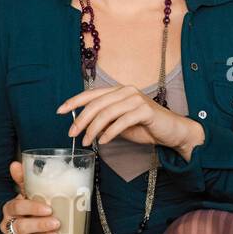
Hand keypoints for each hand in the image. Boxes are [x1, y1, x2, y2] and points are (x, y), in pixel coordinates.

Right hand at [0, 160, 62, 233]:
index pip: (17, 207)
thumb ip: (23, 179)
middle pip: (20, 226)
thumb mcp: (25, 192)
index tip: (48, 208)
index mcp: (10, 208)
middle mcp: (8, 225)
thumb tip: (16, 164)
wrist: (16, 222)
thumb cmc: (26, 208)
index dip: (32, 208)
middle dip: (39, 225)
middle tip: (56, 223)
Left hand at [56, 84, 183, 148]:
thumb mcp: (120, 125)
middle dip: (81, 120)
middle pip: (96, 104)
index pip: (91, 94)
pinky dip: (109, 133)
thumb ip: (104, 123)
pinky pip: (121, 121)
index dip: (74, 101)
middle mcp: (126, 91)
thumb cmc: (146, 127)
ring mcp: (136, 99)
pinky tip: (103, 141)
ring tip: (87, 142)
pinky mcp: (145, 110)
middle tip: (72, 134)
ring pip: (107, 113)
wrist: (172, 131)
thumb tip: (85, 128)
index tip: (59, 111)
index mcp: (118, 91)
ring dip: (93, 129)